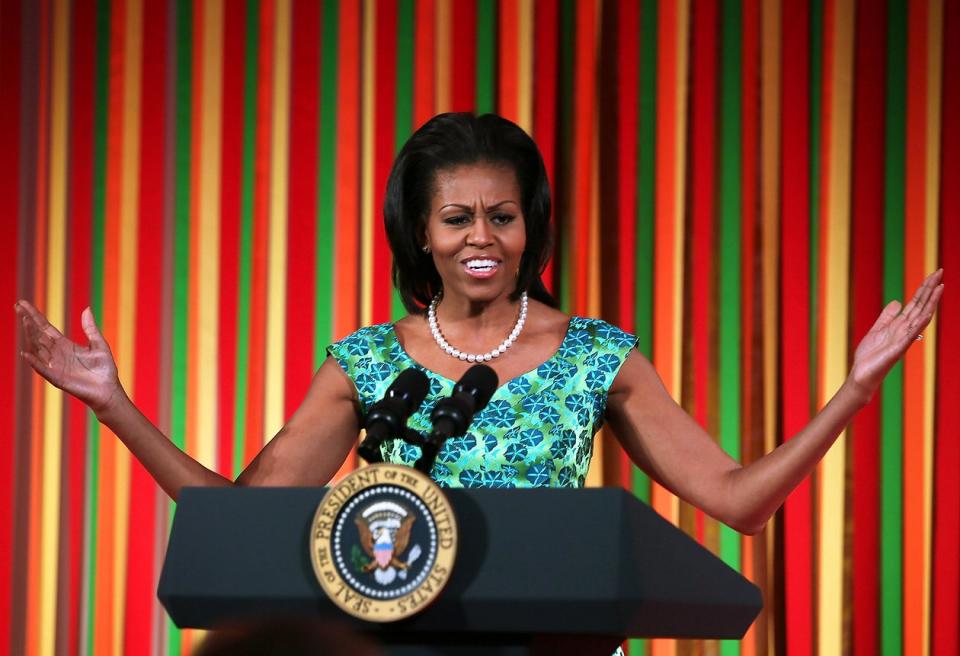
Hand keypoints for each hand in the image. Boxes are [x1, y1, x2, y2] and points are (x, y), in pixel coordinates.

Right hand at [15, 300, 124, 415]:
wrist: (108, 390)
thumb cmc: (104, 369)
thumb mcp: (99, 344)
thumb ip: (90, 328)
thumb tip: (86, 309)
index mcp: (65, 345)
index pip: (45, 328)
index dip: (35, 316)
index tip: (23, 304)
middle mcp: (56, 354)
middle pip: (38, 335)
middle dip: (28, 321)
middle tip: (18, 307)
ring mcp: (55, 366)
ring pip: (38, 348)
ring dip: (31, 335)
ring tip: (26, 321)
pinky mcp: (58, 379)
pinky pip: (43, 369)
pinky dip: (35, 362)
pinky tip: (26, 353)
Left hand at [847, 269, 943, 399]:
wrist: (861, 374)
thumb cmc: (870, 355)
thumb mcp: (877, 330)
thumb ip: (887, 316)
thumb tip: (898, 302)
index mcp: (900, 324)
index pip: (916, 303)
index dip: (924, 288)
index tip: (934, 274)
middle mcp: (905, 330)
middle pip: (921, 306)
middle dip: (931, 289)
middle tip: (940, 272)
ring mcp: (903, 339)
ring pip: (920, 318)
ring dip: (930, 303)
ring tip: (940, 288)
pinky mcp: (897, 350)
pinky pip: (910, 336)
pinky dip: (918, 325)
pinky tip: (926, 314)